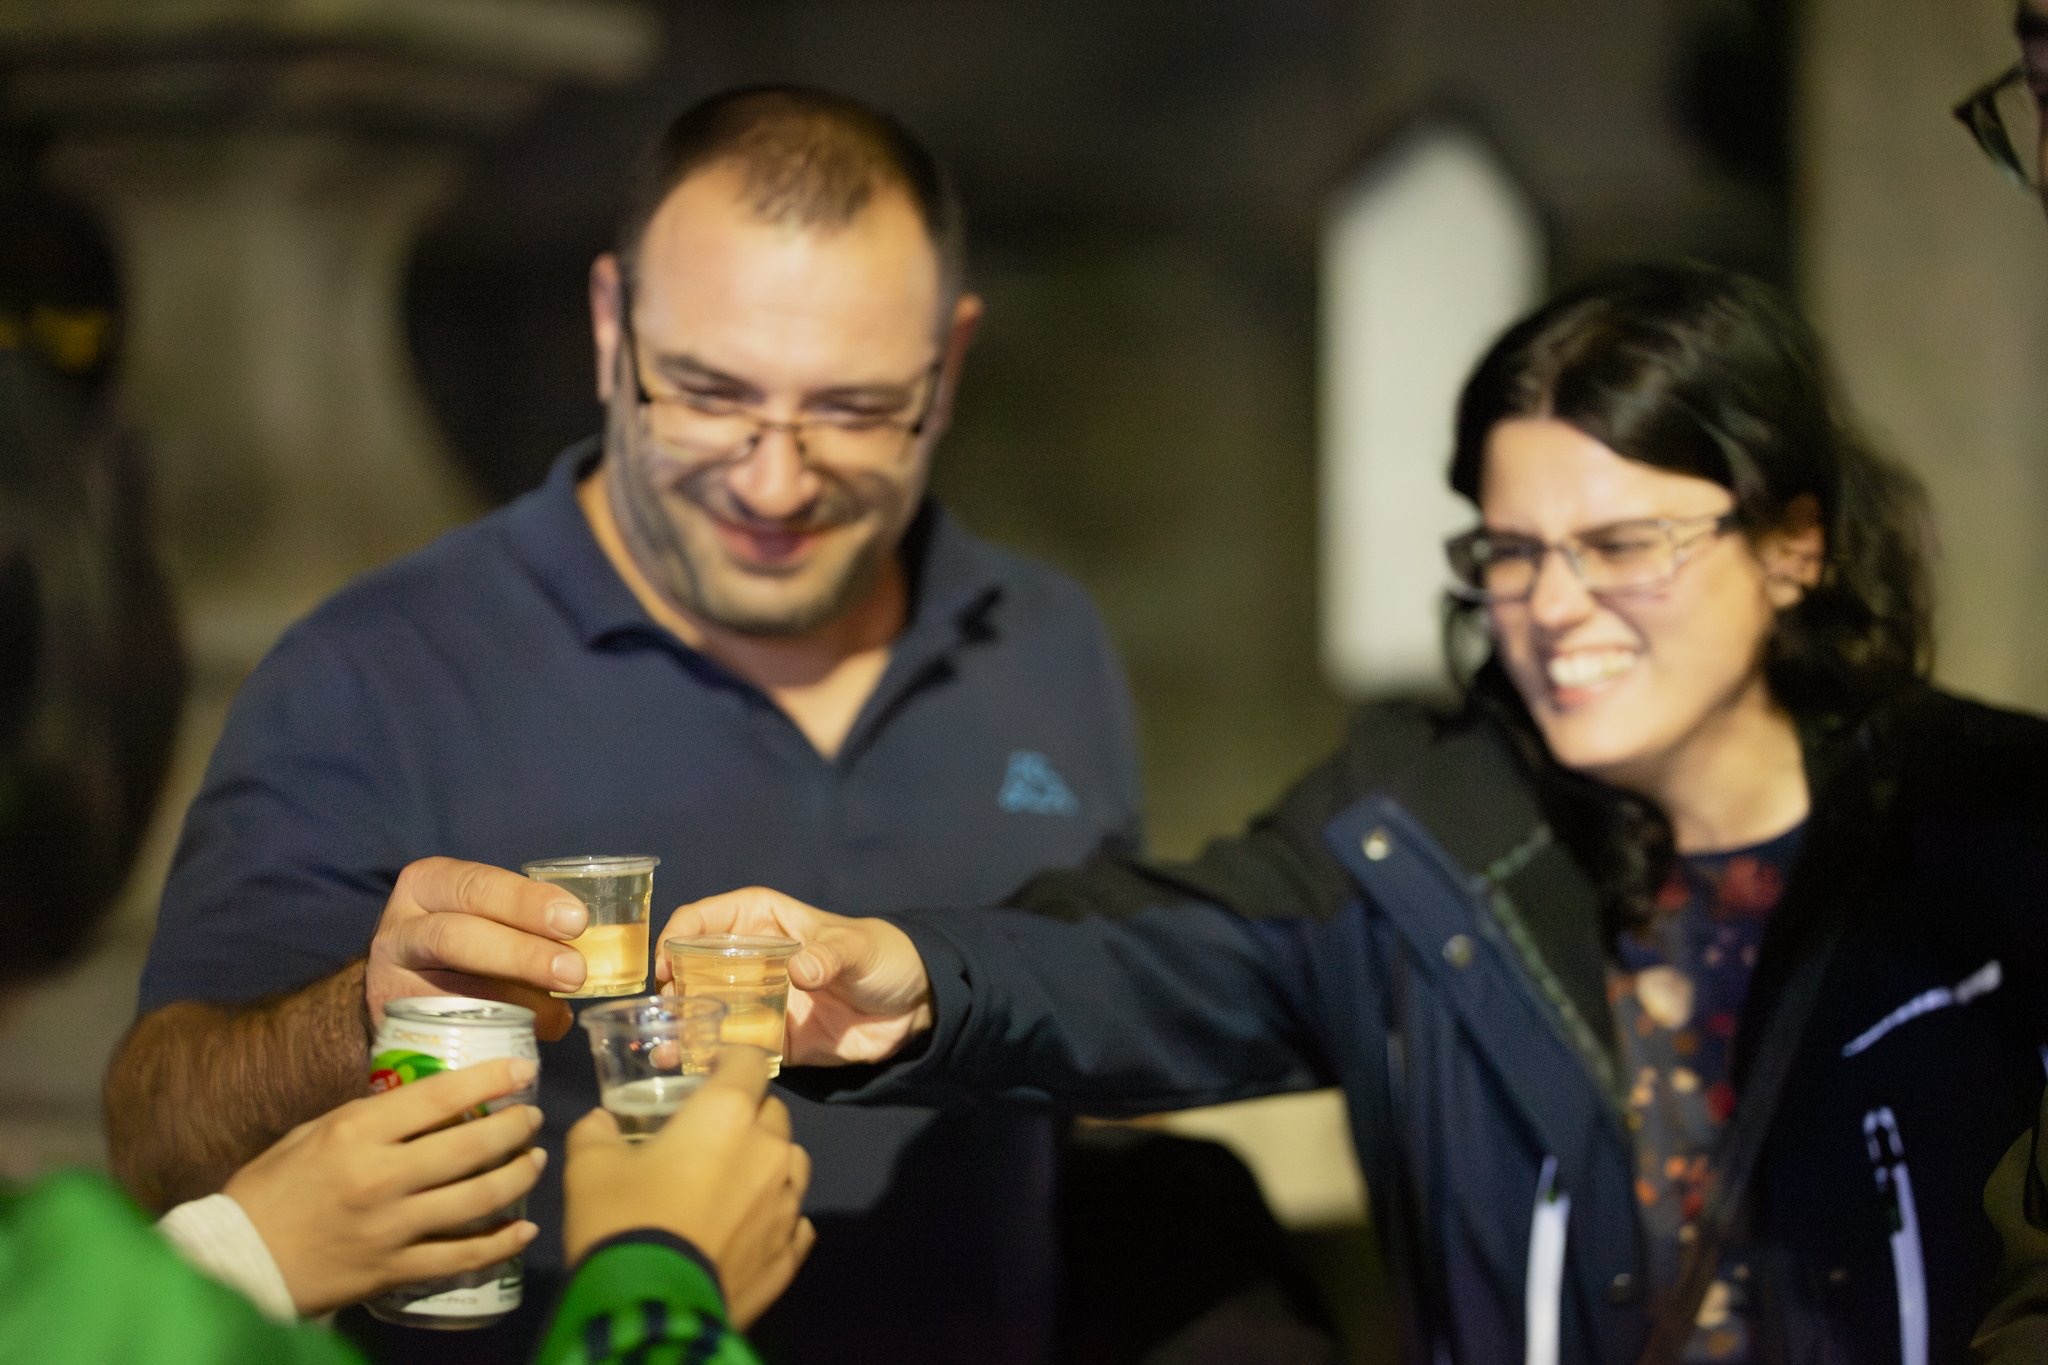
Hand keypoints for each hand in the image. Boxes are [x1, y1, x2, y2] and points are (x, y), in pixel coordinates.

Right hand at [224, 1056, 544, 1316]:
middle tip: (532, 1118)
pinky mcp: (394, 1270)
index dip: (489, 1079)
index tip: (523, 1067)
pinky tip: (524, 1228)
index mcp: (356, 1133)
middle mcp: (380, 1177)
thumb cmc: (271, 1188)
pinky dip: (501, 1243)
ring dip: (517, 1177)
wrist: (236, 1261)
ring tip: (534, 1160)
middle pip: (469, 1147)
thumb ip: (371, 1118)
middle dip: (514, 1127)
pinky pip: (462, 1257)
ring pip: (476, 1200)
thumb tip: (428, 1099)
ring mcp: (391, 1228)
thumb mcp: (314, 1133)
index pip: (438, 1097)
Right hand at [366, 857, 589, 1040]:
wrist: (398, 984)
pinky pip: (451, 1032)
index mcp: (428, 885)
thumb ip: (524, 921)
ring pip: (451, 992)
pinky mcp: (396, 1025)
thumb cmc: (461, 938)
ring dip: (517, 1004)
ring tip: (559, 1011)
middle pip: (455, 938)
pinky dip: (501, 1033)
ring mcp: (389, 980)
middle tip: (574, 972)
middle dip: (521, 955)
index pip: (476, 886)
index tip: (575, 919)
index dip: (525, 902)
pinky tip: (536, 1032)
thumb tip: (595, 951)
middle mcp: (400, 929)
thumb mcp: (479, 912)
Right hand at [563, 1047, 815, 1328]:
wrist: (650, 1308)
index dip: (732, 1061)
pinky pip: (794, 1219)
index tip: (710, 1071)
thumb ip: (597, 1132)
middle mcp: (769, 1149)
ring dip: (768, 1163)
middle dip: (747, 1116)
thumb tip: (601, 1122)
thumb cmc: (622, 1221)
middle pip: (772, 1113)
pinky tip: (748, 1230)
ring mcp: (788, 1202)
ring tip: (734, 1184)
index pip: (750, 1061)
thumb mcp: (589, 1169)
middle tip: (710, 1138)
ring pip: (791, 1162)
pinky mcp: (791, 1250)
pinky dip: (775, 1217)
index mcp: (727, 1113)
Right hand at [652, 887, 934, 1065]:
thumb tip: (801, 970)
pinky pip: (730, 1049)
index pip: (704, 919)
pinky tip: (685, 1071)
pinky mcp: (768, 1042)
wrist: (914, 1007)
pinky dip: (706, 1059)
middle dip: (669, 989)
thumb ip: (831, 956)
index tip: (665, 964)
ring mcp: (755, 1003)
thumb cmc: (883, 956)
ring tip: (663, 1048)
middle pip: (691, 969)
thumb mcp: (858, 947)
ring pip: (703, 1011)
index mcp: (761, 921)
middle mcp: (747, 960)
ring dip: (680, 1027)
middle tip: (660, 1015)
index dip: (677, 936)